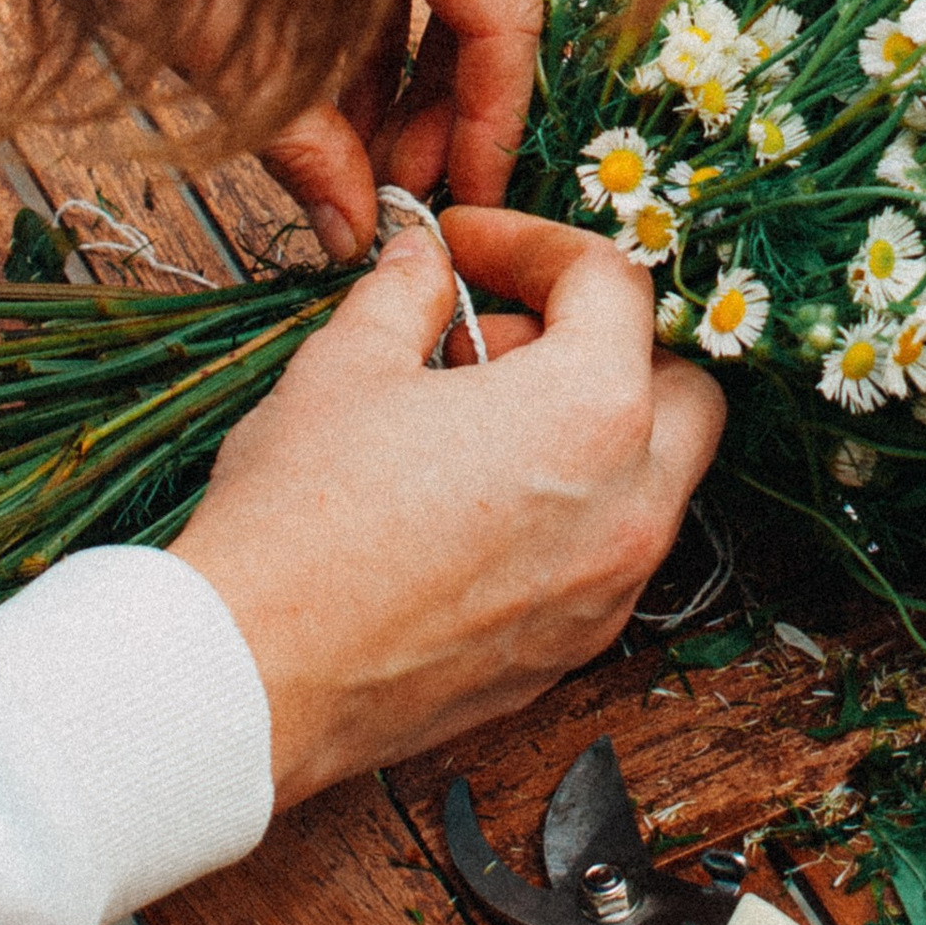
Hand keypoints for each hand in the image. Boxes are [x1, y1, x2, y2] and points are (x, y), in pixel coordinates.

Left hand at [0, 0, 542, 262]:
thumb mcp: (215, 40)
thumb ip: (305, 143)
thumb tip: (356, 239)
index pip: (505, 3)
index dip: (494, 117)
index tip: (468, 199)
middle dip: (457, 96)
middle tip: (407, 185)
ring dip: (419, 62)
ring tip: (364, 152)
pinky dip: (382, 13)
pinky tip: (338, 89)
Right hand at [172, 209, 726, 802]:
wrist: (247, 681)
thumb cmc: (297, 518)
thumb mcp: (348, 363)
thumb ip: (409, 292)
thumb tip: (427, 260)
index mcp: (593, 410)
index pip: (613, 284)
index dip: (535, 243)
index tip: (469, 246)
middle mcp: (630, 505)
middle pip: (678, 385)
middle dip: (603, 343)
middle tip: (495, 340)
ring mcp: (607, 591)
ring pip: (651, 479)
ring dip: (588, 430)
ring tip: (468, 424)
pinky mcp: (568, 652)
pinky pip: (604, 555)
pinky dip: (567, 510)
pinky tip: (467, 503)